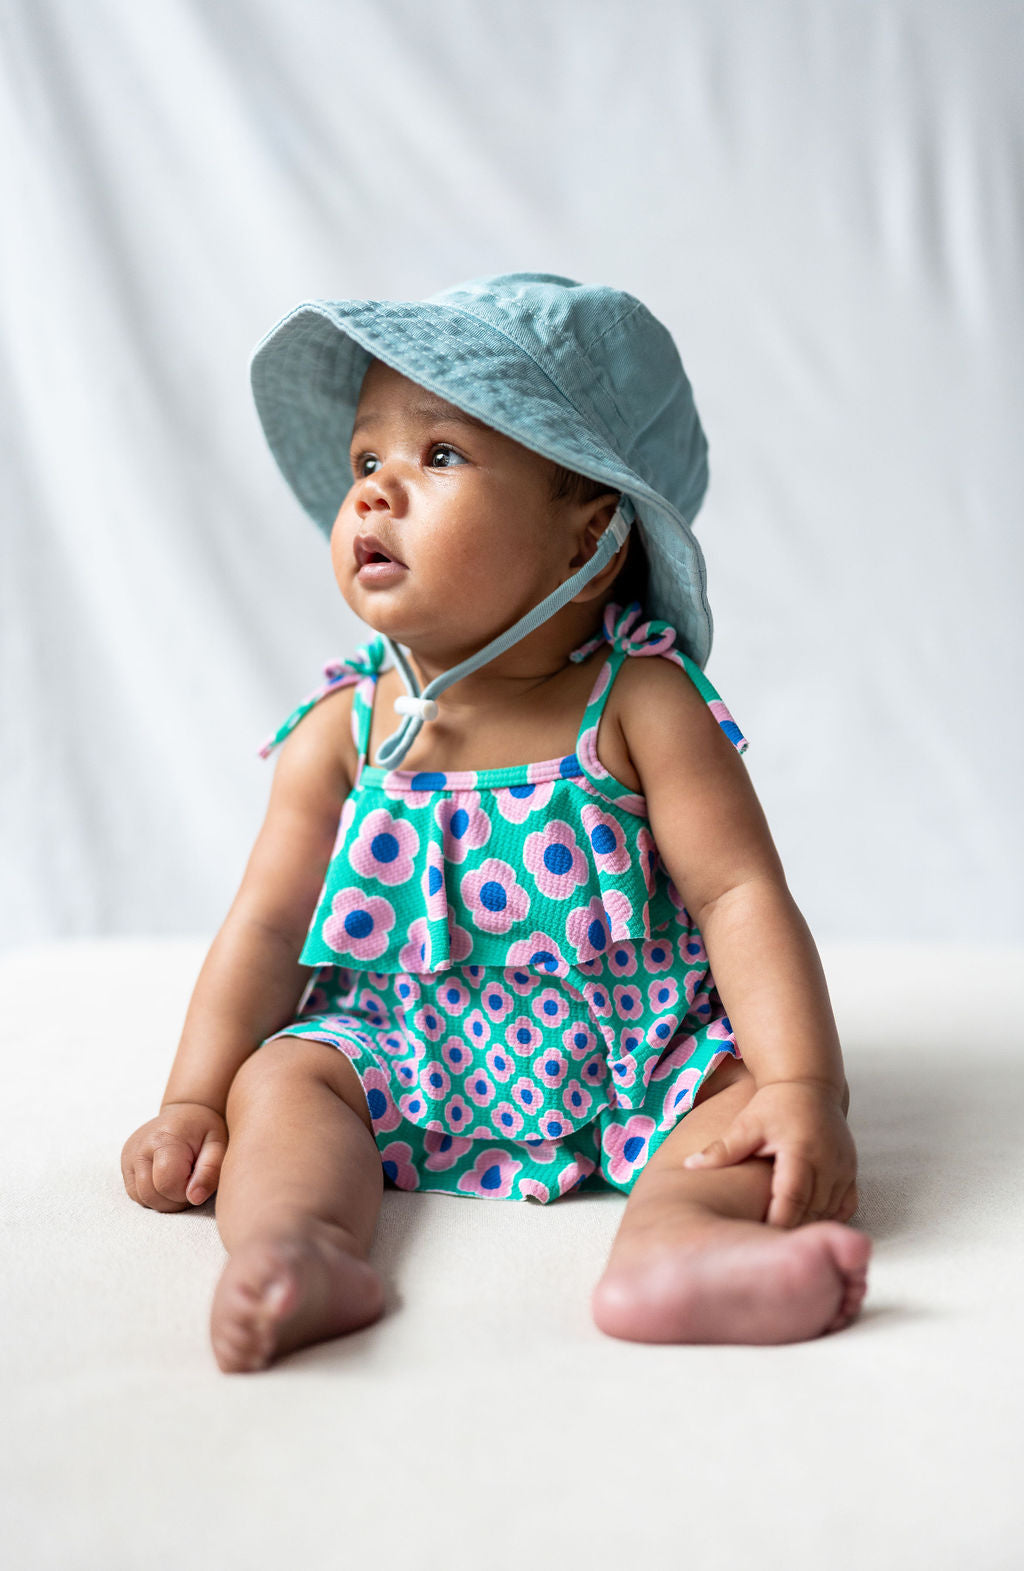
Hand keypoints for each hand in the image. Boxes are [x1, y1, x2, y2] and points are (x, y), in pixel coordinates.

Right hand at [121, 1102, 227, 1211]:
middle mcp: (139, 1148)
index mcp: (163, 1140)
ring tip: (180, 1181)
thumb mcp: (218, 1145)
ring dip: (164, 1200)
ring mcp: (128, 1156)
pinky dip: (153, 1195)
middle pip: (151, 1196)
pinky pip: (136, 1194)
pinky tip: (168, 1180)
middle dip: (174, 1200)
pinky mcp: (125, 1163)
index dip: (186, 1192)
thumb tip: (195, 1198)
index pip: (167, 1185)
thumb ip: (210, 1171)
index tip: (198, 1178)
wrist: (186, 1113)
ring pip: (141, 1199)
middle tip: (191, 1183)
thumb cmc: (204, 1129)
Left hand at [683, 1078, 858, 1229]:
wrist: (808, 1084)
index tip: (758, 1241)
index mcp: (801, 1151)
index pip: (792, 1198)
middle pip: (812, 1211)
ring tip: (782, 1244)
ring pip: (830, 1212)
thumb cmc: (774, 1105)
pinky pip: (845, 1206)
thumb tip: (689, 1165)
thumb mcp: (746, 1125)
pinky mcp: (850, 1171)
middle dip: (791, 1233)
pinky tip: (806, 1226)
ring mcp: (844, 1168)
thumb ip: (721, 1149)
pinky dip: (827, 1219)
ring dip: (808, 1228)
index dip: (778, 1223)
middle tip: (767, 1251)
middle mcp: (828, 1162)